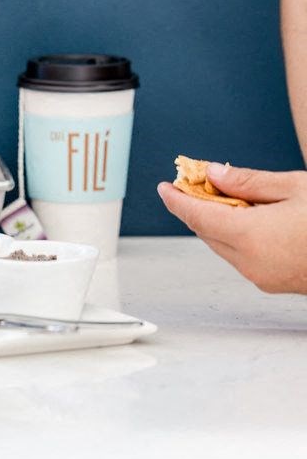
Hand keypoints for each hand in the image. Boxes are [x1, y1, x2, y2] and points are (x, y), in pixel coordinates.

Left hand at [158, 163, 306, 293]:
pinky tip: (247, 221)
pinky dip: (234, 239)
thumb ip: (249, 181)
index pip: (197, 216)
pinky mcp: (272, 283)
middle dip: (195, 207)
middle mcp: (249, 262)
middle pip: (206, 232)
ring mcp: (261, 277)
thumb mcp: (295, 188)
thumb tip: (215, 174)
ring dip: (216, 224)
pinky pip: (240, 258)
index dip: (176, 200)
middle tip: (194, 185)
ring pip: (222, 246)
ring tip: (225, 198)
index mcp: (250, 236)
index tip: (165, 188)